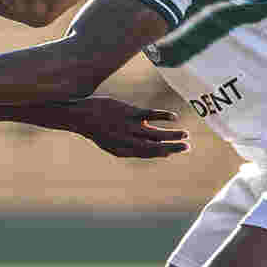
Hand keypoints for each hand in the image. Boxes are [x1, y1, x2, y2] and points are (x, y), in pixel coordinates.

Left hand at [66, 97, 189, 159]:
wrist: (79, 115)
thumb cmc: (97, 128)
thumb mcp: (110, 142)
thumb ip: (128, 145)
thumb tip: (146, 147)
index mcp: (122, 150)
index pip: (146, 154)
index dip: (161, 154)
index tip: (173, 153)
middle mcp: (127, 141)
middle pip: (154, 146)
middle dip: (172, 148)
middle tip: (187, 147)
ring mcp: (128, 127)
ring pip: (155, 134)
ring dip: (172, 135)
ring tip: (185, 135)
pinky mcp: (128, 112)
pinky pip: (149, 115)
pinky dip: (163, 117)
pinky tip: (174, 118)